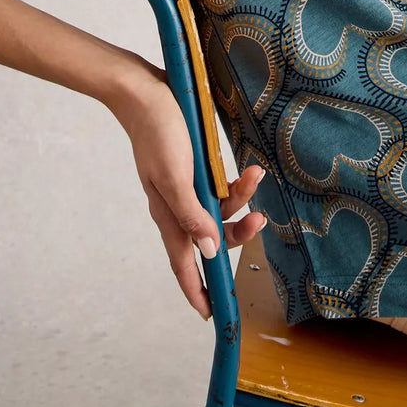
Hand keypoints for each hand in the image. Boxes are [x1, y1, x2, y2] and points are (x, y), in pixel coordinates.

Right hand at [108, 57, 266, 318]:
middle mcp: (177, 205)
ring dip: (242, 198)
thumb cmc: (158, 132)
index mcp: (168, 214)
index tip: (212, 315)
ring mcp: (186, 186)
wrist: (146, 90)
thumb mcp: (176, 176)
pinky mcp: (194, 167)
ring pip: (220, 209)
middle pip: (211, 237)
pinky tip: (247, 170)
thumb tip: (209, 252)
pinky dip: (236, 182)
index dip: (197, 290)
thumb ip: (192, 215)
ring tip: (255, 174)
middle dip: (237, 233)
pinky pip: (220, 185)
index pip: (184, 264)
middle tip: (260, 221)